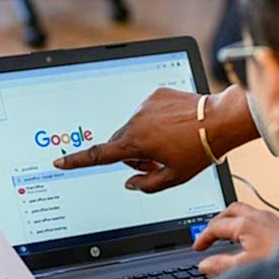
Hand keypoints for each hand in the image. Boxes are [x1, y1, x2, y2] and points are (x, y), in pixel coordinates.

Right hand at [55, 86, 256, 192]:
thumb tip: (130, 182)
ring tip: (171, 142)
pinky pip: (147, 110)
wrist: (218, 121)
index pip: (98, 155)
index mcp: (135, 143)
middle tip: (155, 162)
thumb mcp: (173, 178)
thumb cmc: (198, 151)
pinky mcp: (156, 94)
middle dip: (131, 154)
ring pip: (134, 126)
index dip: (77, 161)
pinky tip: (175, 125)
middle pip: (120, 142)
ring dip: (144, 136)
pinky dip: (155, 119)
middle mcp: (135, 121)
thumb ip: (146, 184)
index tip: (60, 162)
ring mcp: (145, 105)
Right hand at [194, 202, 278, 275]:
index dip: (203, 236)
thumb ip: (221, 265)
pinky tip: (250, 238)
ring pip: (245, 211)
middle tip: (208, 234)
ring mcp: (271, 219)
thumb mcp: (245, 267)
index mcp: (246, 224)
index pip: (216, 225)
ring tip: (226, 234)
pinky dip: (246, 223)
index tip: (198, 248)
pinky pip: (257, 217)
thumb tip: (204, 264)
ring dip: (232, 220)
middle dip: (216, 220)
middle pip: (230, 210)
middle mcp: (258, 216)